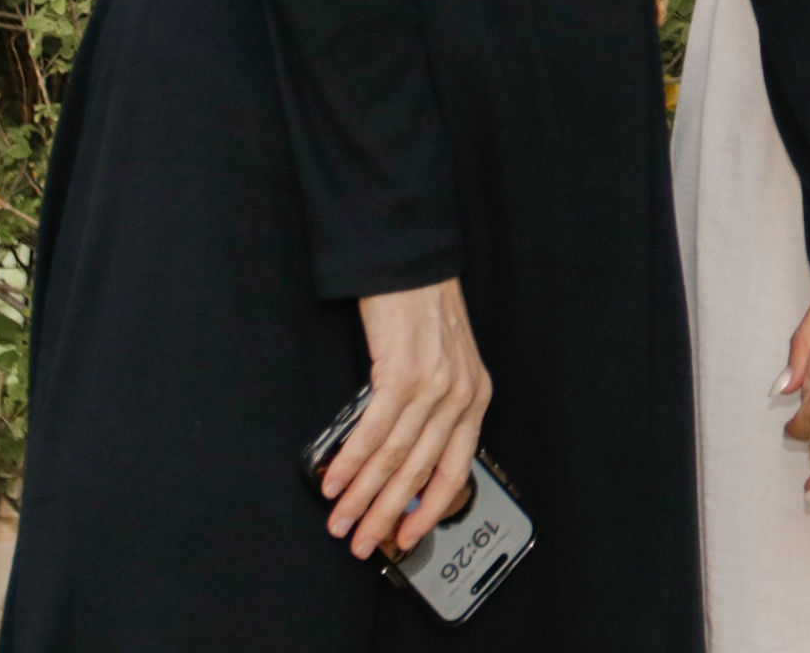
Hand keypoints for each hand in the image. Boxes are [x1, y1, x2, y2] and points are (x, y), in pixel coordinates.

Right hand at [324, 278, 492, 559]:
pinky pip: (373, 431)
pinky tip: (334, 482)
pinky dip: (350, 462)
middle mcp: (459, 396)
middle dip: (386, 514)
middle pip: (419, 472)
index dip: (429, 509)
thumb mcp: (447, 366)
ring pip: (394, 458)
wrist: (413, 268)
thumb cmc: (426, 314)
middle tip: (362, 542)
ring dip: (361, 495)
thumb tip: (402, 463)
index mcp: (475, 399)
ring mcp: (432, 387)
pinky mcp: (402, 374)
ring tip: (340, 520)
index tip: (408, 537)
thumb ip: (435, 412)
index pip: (456, 469)